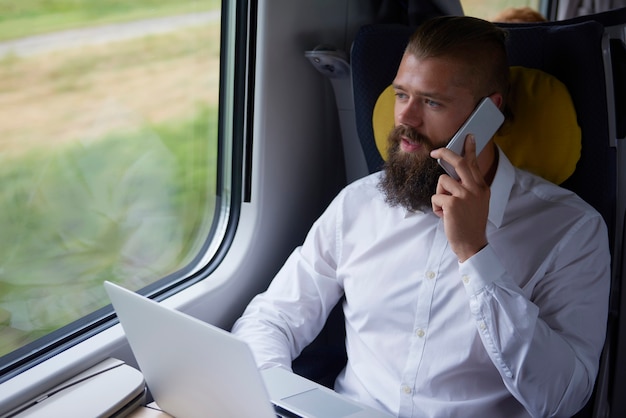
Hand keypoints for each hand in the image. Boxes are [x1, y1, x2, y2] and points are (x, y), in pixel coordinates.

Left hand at [430, 135, 489, 261]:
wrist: (472, 243)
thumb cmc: (470, 224)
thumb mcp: (477, 202)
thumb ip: (469, 188)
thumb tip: (452, 175)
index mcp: (482, 188)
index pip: (474, 164)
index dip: (470, 149)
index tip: (468, 137)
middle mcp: (475, 189)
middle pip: (459, 162)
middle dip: (445, 153)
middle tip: (434, 152)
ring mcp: (464, 195)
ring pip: (442, 181)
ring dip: (439, 194)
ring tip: (447, 209)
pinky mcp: (452, 203)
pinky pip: (435, 197)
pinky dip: (436, 207)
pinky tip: (444, 217)